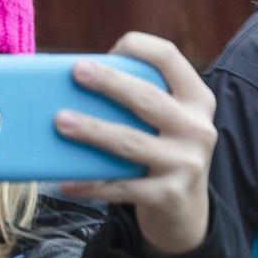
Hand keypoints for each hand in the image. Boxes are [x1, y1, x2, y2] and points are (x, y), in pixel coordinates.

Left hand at [55, 32, 217, 256]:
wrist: (185, 210)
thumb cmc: (160, 152)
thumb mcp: (165, 122)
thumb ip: (138, 100)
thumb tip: (75, 81)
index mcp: (195, 100)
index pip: (171, 59)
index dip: (141, 48)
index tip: (112, 48)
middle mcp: (196, 128)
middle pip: (148, 98)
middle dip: (110, 82)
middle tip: (76, 72)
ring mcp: (185, 163)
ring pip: (131, 142)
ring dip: (93, 130)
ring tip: (60, 122)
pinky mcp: (168, 194)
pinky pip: (120, 188)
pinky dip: (90, 184)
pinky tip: (66, 182)